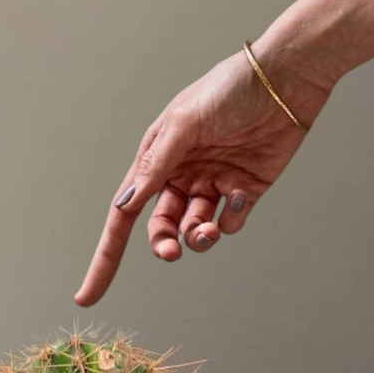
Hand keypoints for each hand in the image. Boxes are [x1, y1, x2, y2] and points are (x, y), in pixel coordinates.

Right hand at [74, 42, 332, 305]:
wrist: (286, 77)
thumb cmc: (228, 89)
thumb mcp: (183, 122)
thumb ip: (155, 165)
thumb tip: (124, 204)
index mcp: (157, 160)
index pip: (124, 215)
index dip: (106, 257)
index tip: (87, 295)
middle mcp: (181, 176)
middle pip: (160, 229)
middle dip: (164, 245)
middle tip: (171, 252)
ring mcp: (212, 184)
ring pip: (195, 231)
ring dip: (198, 239)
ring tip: (207, 232)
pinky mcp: (244, 190)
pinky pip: (229, 221)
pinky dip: (230, 217)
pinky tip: (239, 192)